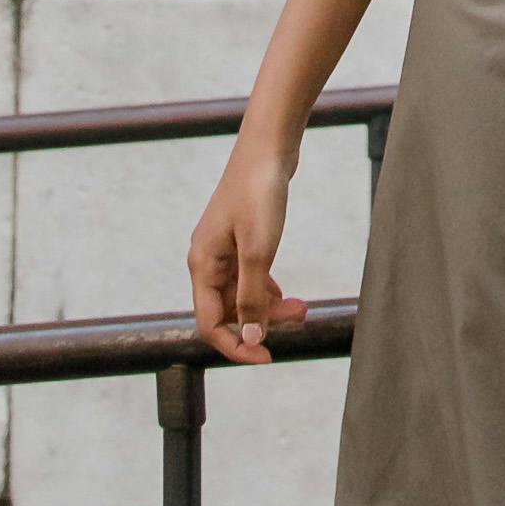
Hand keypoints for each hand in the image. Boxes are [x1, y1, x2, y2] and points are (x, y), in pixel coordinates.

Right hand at [188, 125, 304, 358]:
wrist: (268, 148)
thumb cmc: (259, 194)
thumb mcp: (259, 251)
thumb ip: (253, 297)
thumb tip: (252, 336)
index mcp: (202, 265)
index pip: (210, 324)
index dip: (237, 346)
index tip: (268, 357)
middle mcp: (207, 260)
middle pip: (227, 311)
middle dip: (261, 322)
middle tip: (300, 318)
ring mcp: (222, 249)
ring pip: (241, 295)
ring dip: (268, 307)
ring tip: (302, 308)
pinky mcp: (239, 239)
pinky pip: (248, 278)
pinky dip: (267, 289)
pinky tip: (285, 292)